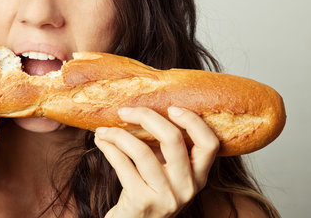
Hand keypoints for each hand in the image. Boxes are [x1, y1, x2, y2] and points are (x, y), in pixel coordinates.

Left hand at [94, 106, 218, 217]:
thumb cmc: (147, 194)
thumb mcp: (165, 173)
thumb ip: (164, 149)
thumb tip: (143, 111)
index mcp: (198, 176)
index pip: (209, 143)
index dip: (192, 121)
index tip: (171, 107)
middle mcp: (187, 187)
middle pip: (174, 139)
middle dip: (146, 117)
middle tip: (126, 111)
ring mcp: (166, 197)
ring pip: (142, 151)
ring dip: (118, 134)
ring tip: (104, 130)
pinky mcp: (142, 202)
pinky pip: (122, 164)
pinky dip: (108, 148)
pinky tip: (101, 141)